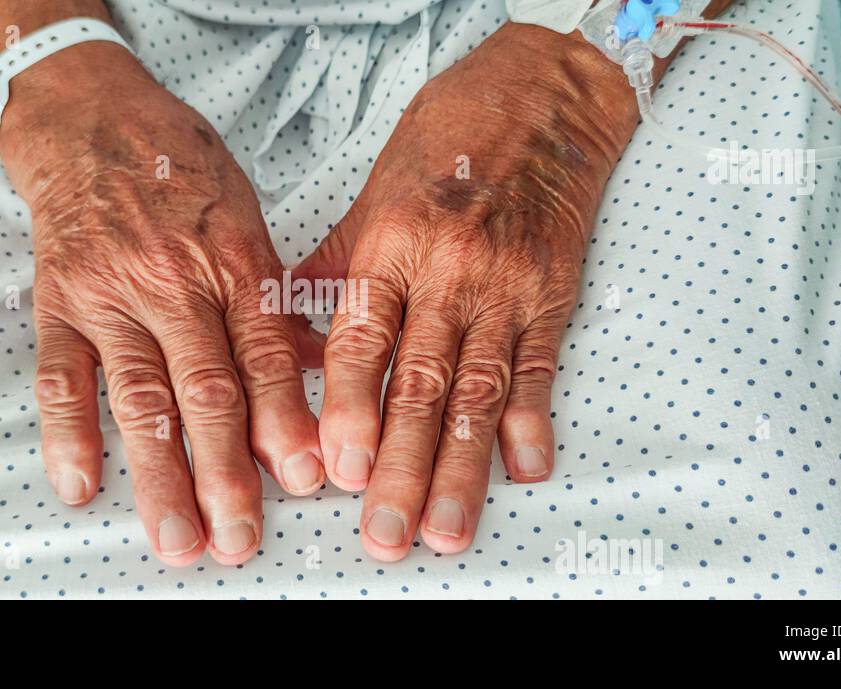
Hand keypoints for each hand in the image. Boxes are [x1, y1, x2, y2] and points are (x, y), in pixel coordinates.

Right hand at [0, 43, 325, 565]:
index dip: (286, 419)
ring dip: (159, 474)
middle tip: (239, 538)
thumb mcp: (250, 220)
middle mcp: (176, 282)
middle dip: (226, 472)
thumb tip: (326, 372)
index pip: (266, 354)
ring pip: (138, 396)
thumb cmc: (183, 172)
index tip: (303, 477)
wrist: (93, 121)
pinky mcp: (58, 301)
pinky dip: (68, 435)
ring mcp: (112, 294)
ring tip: (177, 537)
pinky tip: (80, 488)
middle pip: (206, 389)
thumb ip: (280, 301)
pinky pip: (60, 376)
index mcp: (235, 262)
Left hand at [295, 24, 636, 560]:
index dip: (351, 408)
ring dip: (462, 467)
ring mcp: (507, 286)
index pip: (365, 339)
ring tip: (445, 527)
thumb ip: (334, 267)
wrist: (544, 97)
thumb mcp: (374, 191)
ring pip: (479, 390)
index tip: (336, 470)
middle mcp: (451, 270)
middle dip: (402, 466)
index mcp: (394, 243)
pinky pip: (540, 366)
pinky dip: (532, 421)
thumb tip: (288, 328)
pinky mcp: (553, 295)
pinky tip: (524, 470)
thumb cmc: (449, 137)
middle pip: (422, 383)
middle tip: (386, 531)